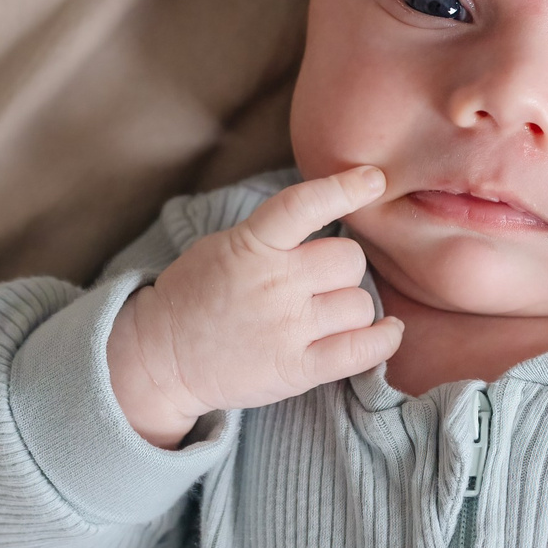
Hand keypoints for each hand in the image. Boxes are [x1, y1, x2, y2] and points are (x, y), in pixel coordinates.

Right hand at [106, 166, 404, 448]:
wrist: (159, 356)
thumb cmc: (195, 295)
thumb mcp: (223, 246)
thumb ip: (272, 234)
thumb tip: (330, 212)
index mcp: (251, 245)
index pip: (304, 205)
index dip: (345, 187)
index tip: (374, 178)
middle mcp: (273, 284)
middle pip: (348, 260)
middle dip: (342, 269)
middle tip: (320, 282)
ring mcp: (286, 329)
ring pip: (360, 304)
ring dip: (351, 307)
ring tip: (325, 315)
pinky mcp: (295, 369)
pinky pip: (360, 351)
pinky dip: (383, 341)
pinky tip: (388, 332)